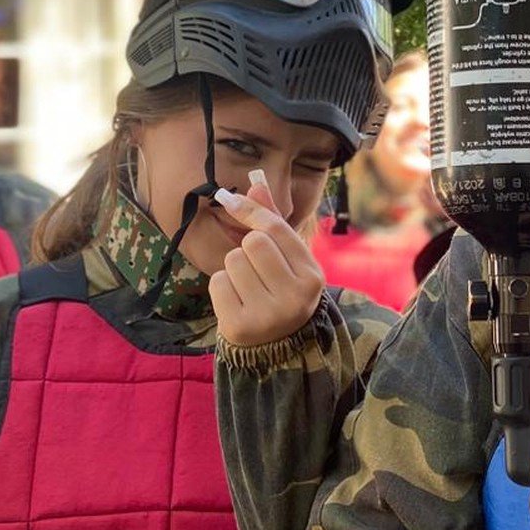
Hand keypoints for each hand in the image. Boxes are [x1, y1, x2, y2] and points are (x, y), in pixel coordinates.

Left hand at [208, 171, 326, 347]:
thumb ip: (272, 221)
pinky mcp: (240, 326)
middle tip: (256, 270)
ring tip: (248, 288)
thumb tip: (255, 182)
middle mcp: (295, 297)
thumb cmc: (280, 291)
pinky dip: (222, 287)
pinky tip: (236, 301)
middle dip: (246, 250)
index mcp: (312, 276)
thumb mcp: (287, 259)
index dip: (251, 210)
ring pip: (233, 261)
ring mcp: (268, 315)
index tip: (231, 200)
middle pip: (253, 242)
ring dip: (234, 269)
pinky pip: (218, 282)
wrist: (274, 347)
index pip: (275, 228)